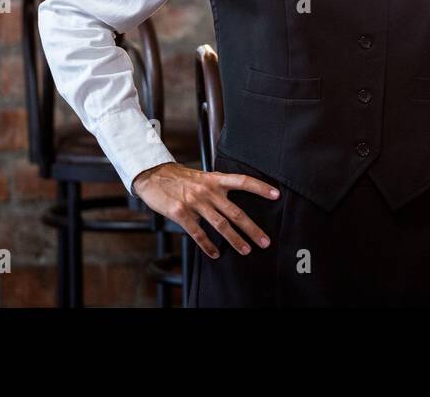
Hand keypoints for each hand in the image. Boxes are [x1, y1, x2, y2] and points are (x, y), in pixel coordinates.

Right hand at [132, 161, 279, 258]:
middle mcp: (208, 191)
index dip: (260, 187)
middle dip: (252, 228)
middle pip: (236, 212)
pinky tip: (215, 253)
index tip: (276, 195)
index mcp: (215, 179)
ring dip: (235, 240)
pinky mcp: (181, 213)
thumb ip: (218, 186)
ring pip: (220, 225)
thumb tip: (235, 197)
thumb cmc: (180, 178)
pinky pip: (198, 233)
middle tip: (265, 241)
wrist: (153, 175)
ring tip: (246, 250)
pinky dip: (208, 245)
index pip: (243, 181)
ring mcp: (195, 202)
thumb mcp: (203, 176)